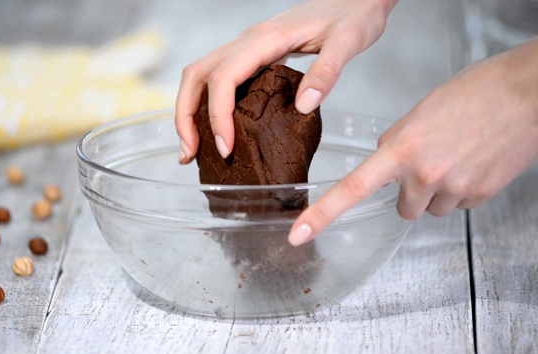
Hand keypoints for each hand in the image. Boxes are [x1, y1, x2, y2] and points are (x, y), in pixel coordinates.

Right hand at [175, 0, 397, 161]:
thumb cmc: (353, 14)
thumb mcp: (348, 41)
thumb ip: (327, 72)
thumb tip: (303, 106)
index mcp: (264, 39)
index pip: (224, 78)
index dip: (218, 115)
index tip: (225, 147)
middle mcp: (247, 41)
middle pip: (197, 76)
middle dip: (186, 116)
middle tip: (190, 154)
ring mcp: (247, 47)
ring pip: (201, 76)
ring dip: (190, 111)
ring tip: (194, 148)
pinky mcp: (254, 55)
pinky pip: (219, 79)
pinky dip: (208, 105)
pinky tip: (216, 128)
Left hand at [288, 38, 537, 245]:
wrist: (525, 93)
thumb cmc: (474, 93)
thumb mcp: (419, 113)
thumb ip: (396, 142)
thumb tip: (385, 163)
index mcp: (400, 149)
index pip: (352, 189)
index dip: (322, 215)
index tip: (300, 234)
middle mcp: (424, 174)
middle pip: (403, 208)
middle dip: (410, 192)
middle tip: (428, 165)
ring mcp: (454, 188)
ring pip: (432, 209)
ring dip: (438, 192)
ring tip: (456, 158)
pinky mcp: (480, 195)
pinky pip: (459, 205)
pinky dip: (463, 190)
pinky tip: (473, 163)